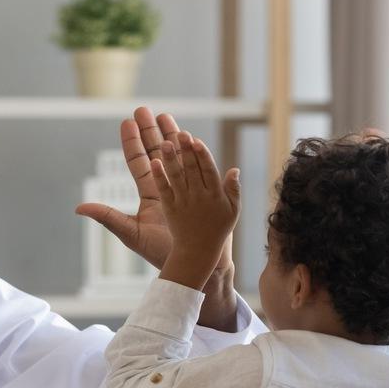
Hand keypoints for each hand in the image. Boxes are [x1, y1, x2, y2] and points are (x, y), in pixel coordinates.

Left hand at [75, 107, 234, 272]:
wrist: (194, 264)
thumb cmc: (162, 253)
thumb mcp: (132, 233)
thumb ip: (108, 217)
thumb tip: (79, 207)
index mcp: (150, 195)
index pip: (138, 163)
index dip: (133, 143)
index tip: (127, 122)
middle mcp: (166, 187)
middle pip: (156, 153)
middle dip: (150, 131)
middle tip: (144, 110)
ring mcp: (184, 187)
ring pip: (176, 155)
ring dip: (170, 135)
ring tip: (165, 115)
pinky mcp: (201, 191)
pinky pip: (195, 166)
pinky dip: (191, 151)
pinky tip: (188, 136)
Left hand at [154, 132, 241, 289]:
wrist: (200, 254)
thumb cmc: (218, 231)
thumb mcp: (232, 212)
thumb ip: (233, 190)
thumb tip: (235, 169)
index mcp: (215, 195)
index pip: (208, 170)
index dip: (202, 155)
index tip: (196, 140)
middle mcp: (198, 197)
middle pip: (191, 170)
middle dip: (185, 151)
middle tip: (180, 133)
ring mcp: (183, 203)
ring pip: (176, 177)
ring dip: (170, 159)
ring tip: (164, 142)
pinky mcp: (171, 210)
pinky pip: (165, 191)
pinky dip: (159, 177)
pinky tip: (153, 163)